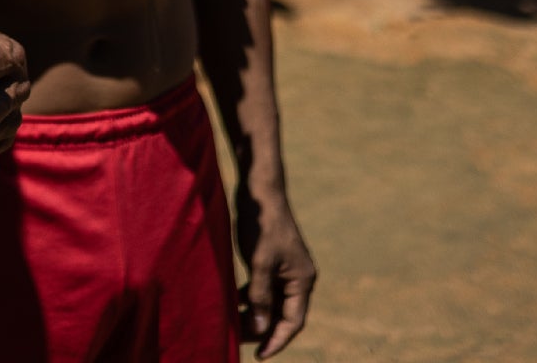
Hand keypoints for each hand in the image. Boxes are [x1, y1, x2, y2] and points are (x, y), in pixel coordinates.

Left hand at [237, 183, 315, 358]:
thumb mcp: (259, 263)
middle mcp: (298, 277)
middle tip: (238, 340)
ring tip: (234, 324)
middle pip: (282, 313)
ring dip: (255, 314)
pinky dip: (251, 297)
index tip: (260, 355)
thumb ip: (260, 296)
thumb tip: (260, 327)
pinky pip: (264, 287)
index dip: (277, 340)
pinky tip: (234, 300)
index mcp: (302, 280)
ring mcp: (286, 268)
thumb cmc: (261, 224)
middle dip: (262, 328)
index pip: (293, 321)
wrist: (259, 189)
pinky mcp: (272, 259)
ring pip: (271, 301)